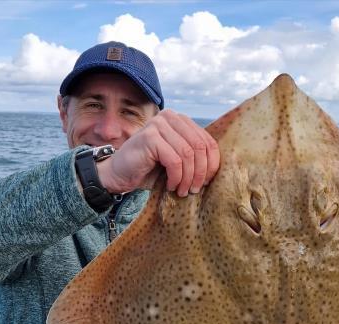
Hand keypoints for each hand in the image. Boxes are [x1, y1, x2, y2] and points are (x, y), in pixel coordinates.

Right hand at [97, 110, 219, 196]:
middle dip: (201, 172)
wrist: (120, 173)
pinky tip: (172, 186)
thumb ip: (193, 156)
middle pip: (200, 147)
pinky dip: (176, 177)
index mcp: (180, 120)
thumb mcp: (177, 160)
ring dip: (188, 177)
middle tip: (195, 189)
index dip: (212, 164)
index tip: (207, 182)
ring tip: (183, 191)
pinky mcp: (150, 137)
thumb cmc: (150, 169)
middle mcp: (170, 117)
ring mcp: (159, 125)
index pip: (208, 141)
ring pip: (188, 154)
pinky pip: (174, 161)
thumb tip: (218, 168)